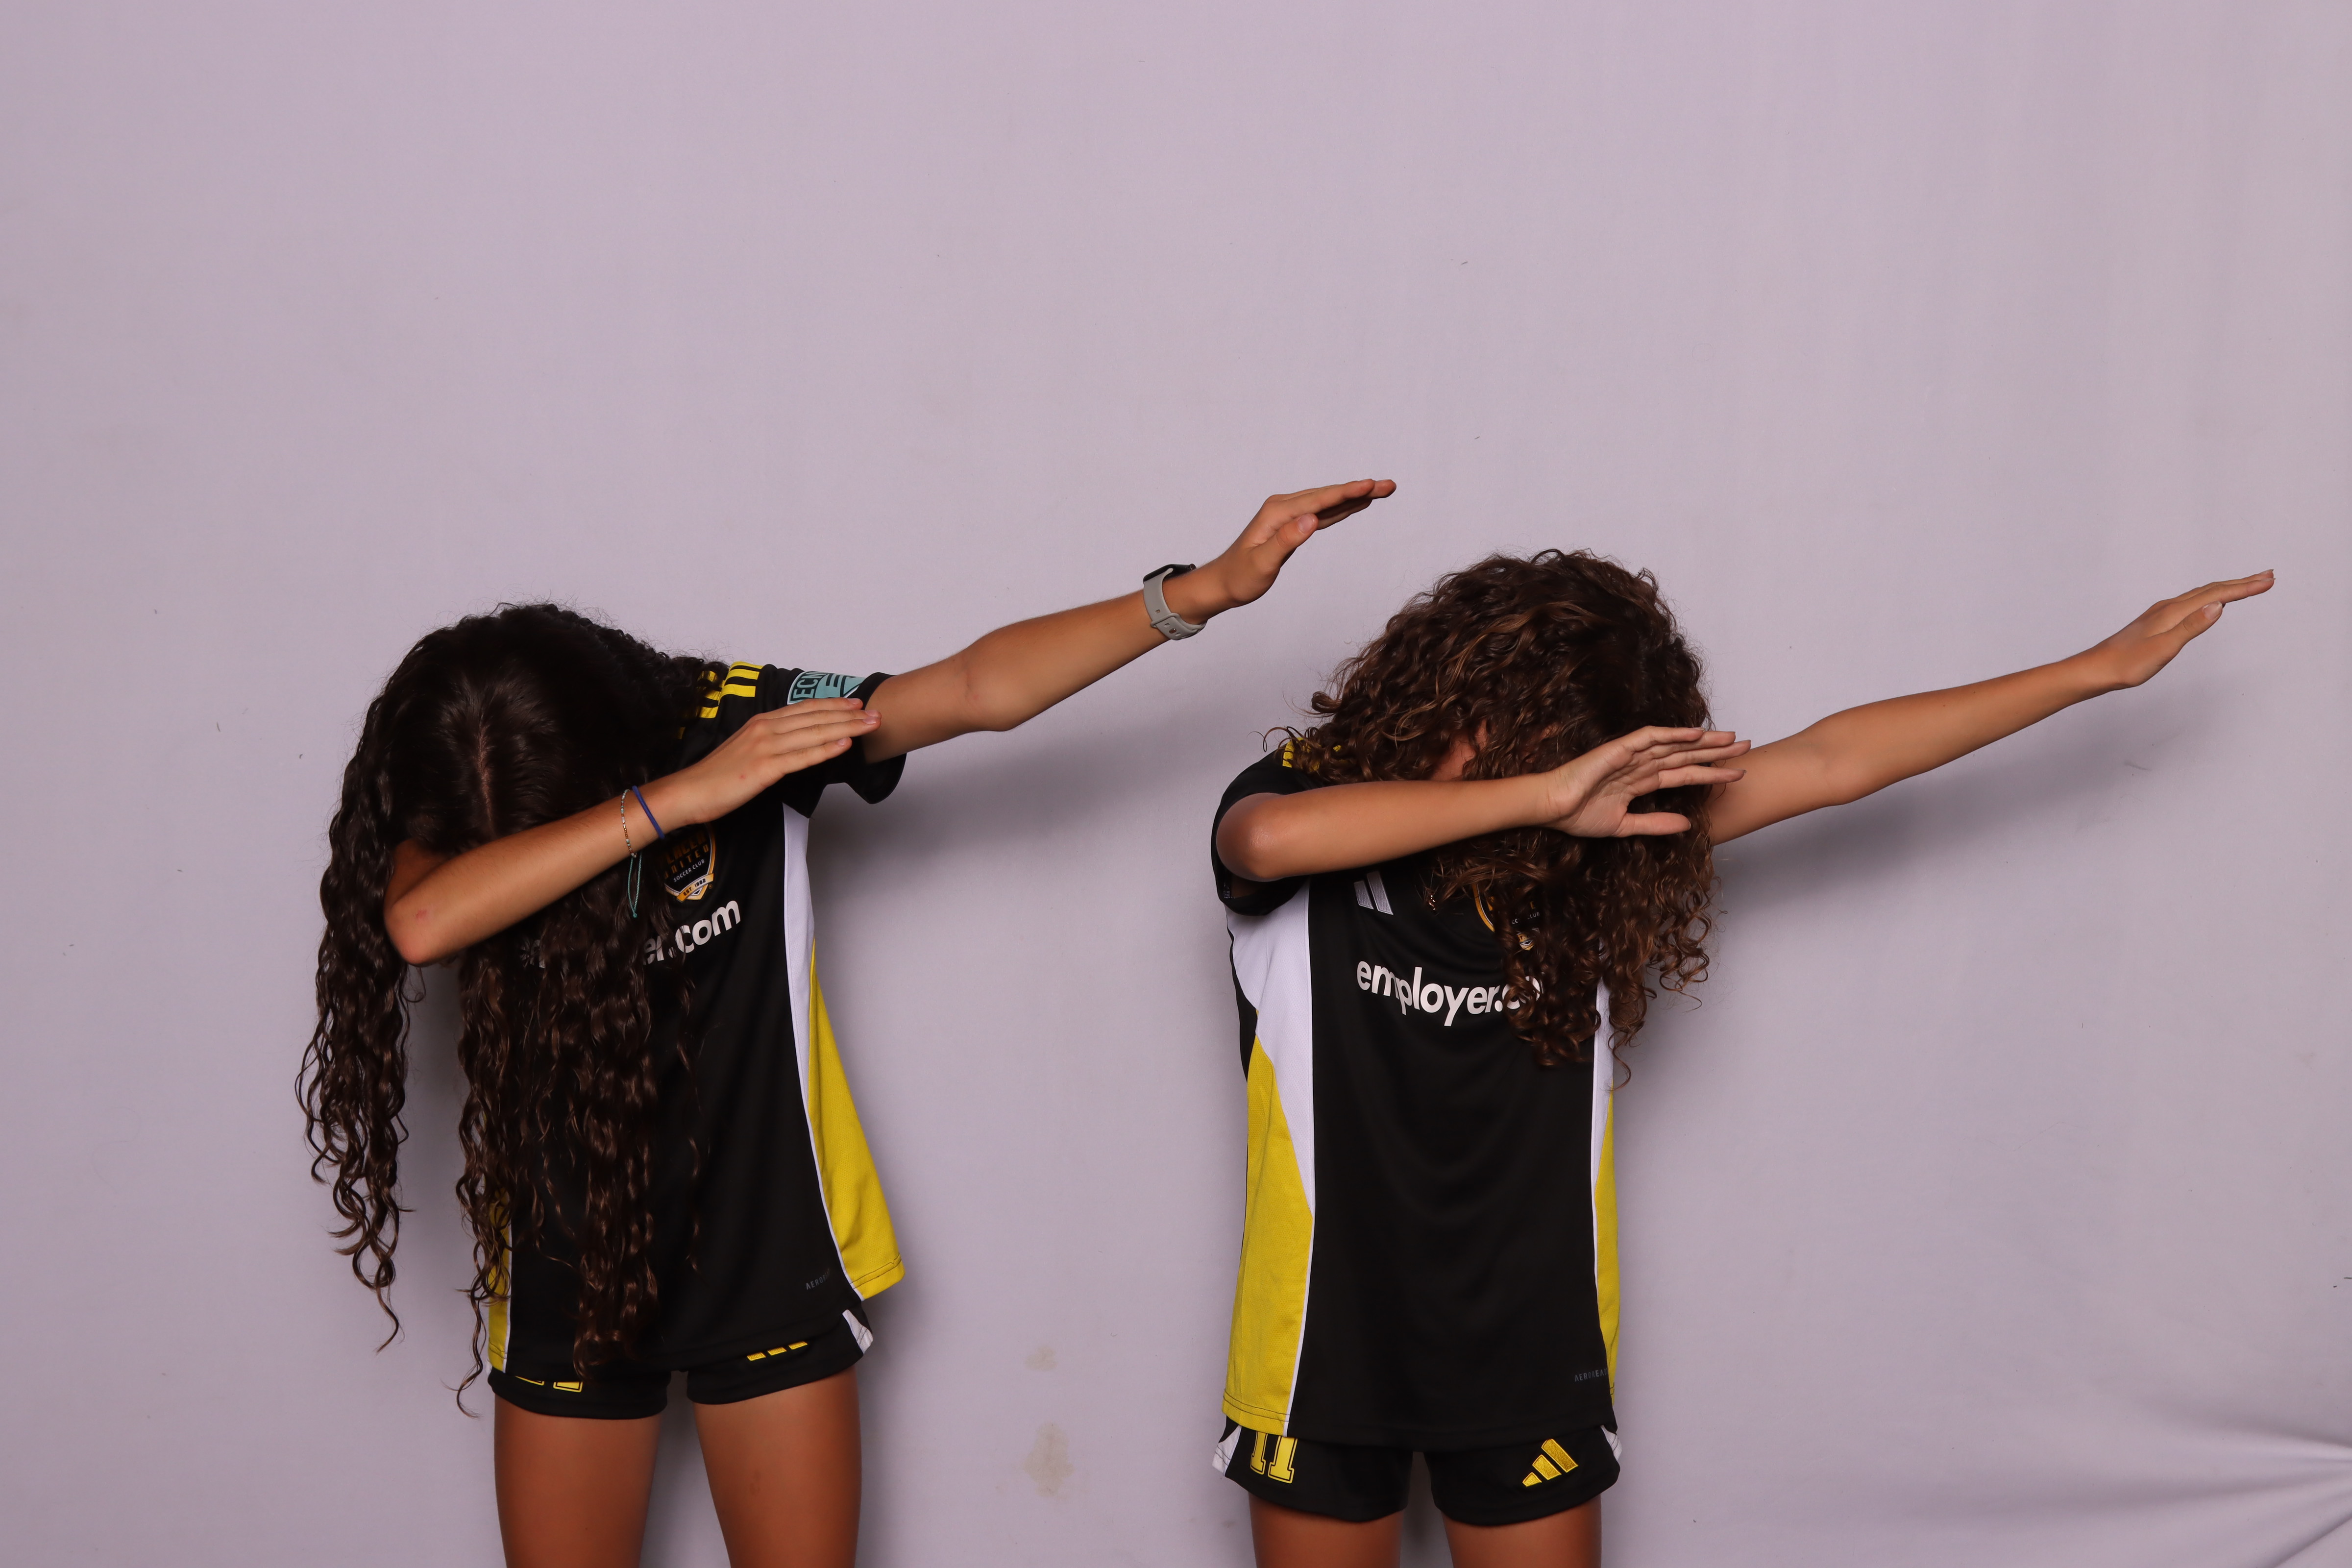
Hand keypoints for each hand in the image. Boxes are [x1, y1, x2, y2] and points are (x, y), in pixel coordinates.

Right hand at [649, 697, 880, 826]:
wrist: (688, 792)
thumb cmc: (716, 777)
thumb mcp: (747, 751)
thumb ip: (770, 743)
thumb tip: (793, 743)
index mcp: (761, 723)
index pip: (804, 709)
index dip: (832, 705)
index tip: (856, 704)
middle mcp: (765, 729)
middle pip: (815, 718)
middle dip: (849, 715)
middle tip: (875, 713)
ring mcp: (765, 747)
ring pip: (813, 733)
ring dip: (846, 728)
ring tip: (870, 725)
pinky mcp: (763, 769)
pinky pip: (801, 757)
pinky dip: (825, 749)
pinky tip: (844, 744)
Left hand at [1163, 479, 1396, 620]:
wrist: (1222, 583)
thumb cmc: (1239, 577)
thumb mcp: (1262, 563)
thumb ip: (1286, 540)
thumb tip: (1311, 519)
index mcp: (1278, 512)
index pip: (1320, 500)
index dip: (1347, 492)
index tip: (1371, 485)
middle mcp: (1283, 507)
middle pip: (1328, 495)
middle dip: (1360, 489)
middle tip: (1390, 485)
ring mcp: (1288, 514)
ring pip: (1328, 501)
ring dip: (1355, 496)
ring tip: (1383, 490)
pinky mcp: (1292, 523)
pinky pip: (1323, 512)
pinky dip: (1342, 506)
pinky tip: (1357, 503)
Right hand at [1537, 727, 1750, 837]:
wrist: (1552, 808)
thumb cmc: (1578, 816)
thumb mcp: (1624, 826)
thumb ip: (1655, 824)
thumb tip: (1688, 826)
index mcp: (1641, 781)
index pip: (1683, 774)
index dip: (1711, 772)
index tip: (1737, 772)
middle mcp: (1640, 764)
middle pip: (1686, 755)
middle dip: (1716, 751)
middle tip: (1747, 746)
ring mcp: (1631, 755)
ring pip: (1674, 744)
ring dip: (1703, 741)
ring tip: (1731, 738)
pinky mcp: (1619, 749)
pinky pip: (1650, 738)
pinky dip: (1673, 734)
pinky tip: (1695, 733)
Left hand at [2078, 571, 2273, 690]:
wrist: (2096, 669)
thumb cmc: (2127, 664)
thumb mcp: (2163, 649)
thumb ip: (2191, 627)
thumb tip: (2218, 606)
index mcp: (2173, 612)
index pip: (2216, 594)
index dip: (2244, 588)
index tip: (2269, 581)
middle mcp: (2168, 607)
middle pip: (2211, 589)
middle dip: (2241, 583)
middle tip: (2268, 576)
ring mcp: (2162, 612)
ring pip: (2201, 594)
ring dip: (2226, 587)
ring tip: (2247, 584)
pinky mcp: (2157, 621)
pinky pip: (2190, 602)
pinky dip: (2208, 597)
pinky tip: (2209, 601)